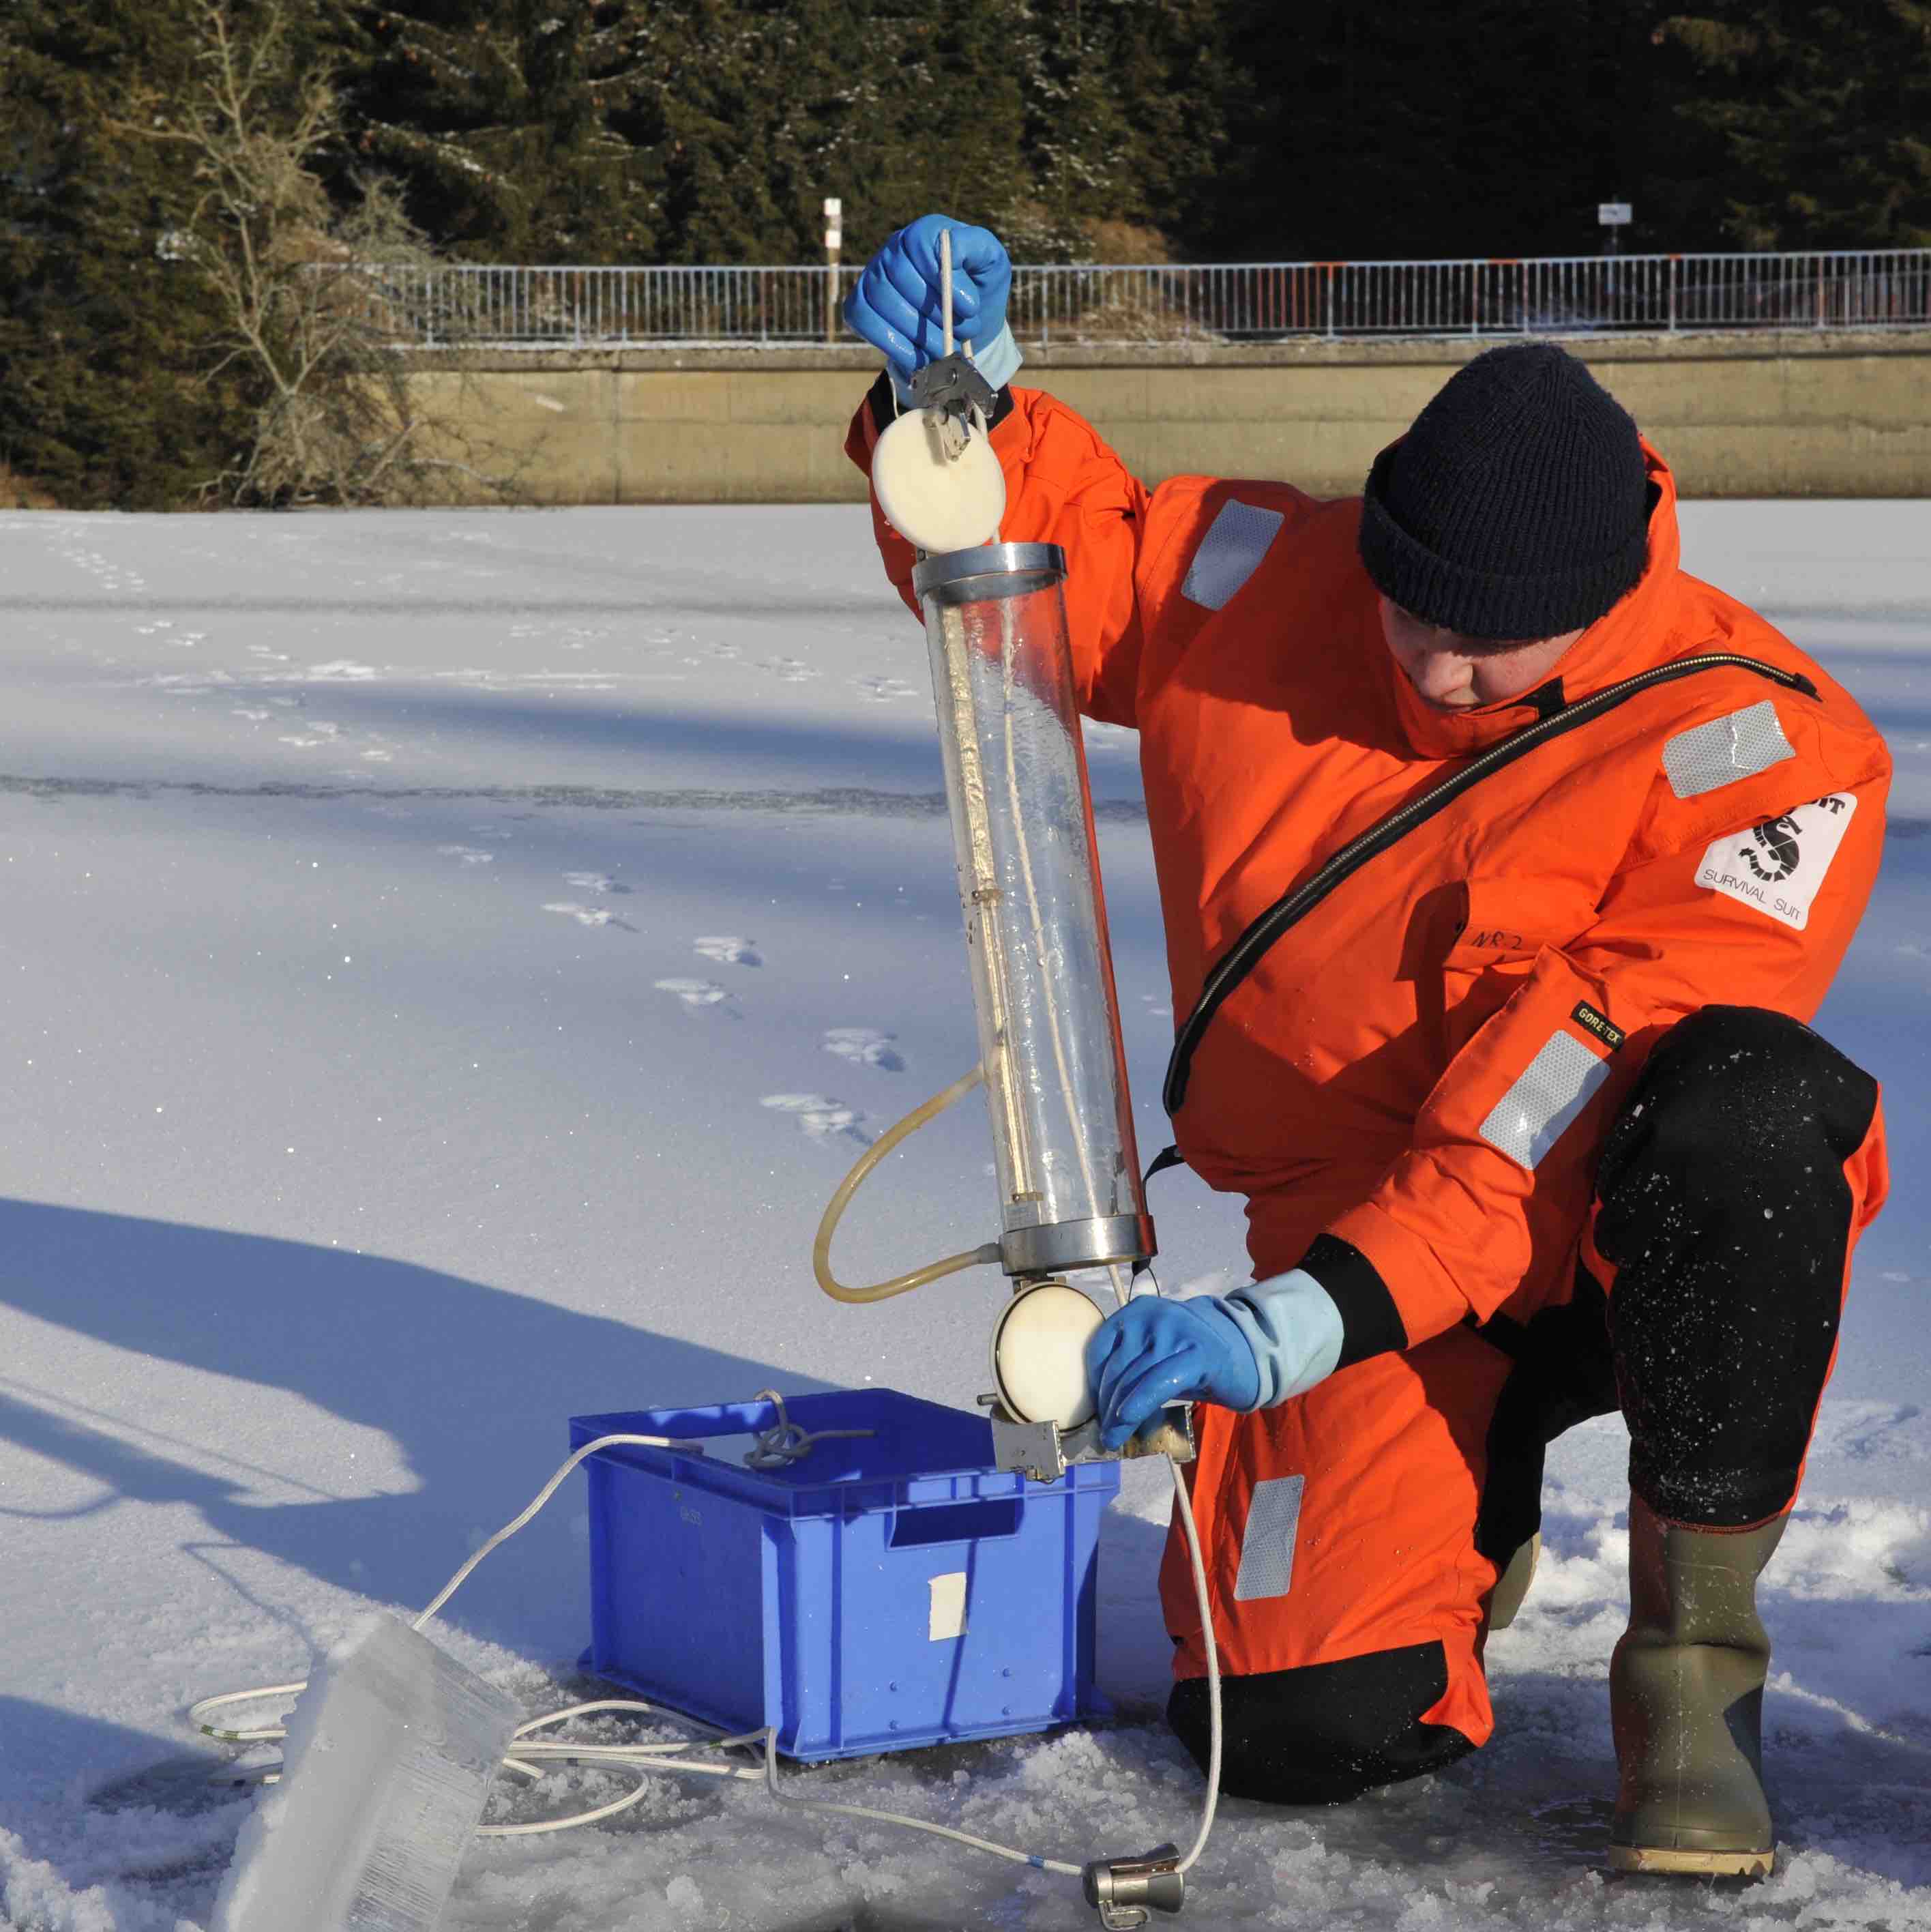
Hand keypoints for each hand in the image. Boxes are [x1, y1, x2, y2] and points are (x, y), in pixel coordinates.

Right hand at [843, 213, 1015, 386]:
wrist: (963, 327)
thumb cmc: (979, 289)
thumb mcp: (991, 263)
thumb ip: (976, 246)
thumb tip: (950, 248)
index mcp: (925, 233)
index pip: (920, 242)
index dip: (943, 276)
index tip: (970, 307)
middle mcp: (894, 249)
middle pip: (899, 273)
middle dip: (934, 311)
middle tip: (963, 333)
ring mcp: (873, 276)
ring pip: (882, 298)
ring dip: (917, 331)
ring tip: (945, 349)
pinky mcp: (860, 304)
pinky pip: (862, 318)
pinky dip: (892, 343)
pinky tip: (918, 358)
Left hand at [1084, 1296, 1263, 1450]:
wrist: (1243, 1350)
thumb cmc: (1191, 1356)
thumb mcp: (1156, 1352)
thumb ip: (1131, 1366)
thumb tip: (1101, 1406)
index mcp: (1137, 1311)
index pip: (1101, 1348)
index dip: (1093, 1383)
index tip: (1094, 1409)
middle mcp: (1153, 1315)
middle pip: (1117, 1366)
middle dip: (1106, 1404)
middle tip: (1104, 1433)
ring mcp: (1176, 1332)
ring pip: (1136, 1377)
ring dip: (1119, 1414)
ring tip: (1114, 1438)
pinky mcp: (1196, 1354)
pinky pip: (1159, 1382)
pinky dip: (1140, 1403)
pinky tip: (1128, 1421)